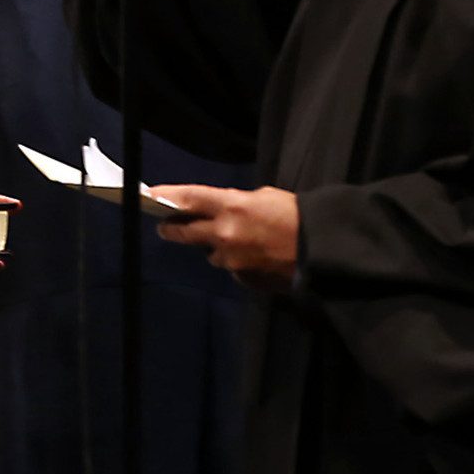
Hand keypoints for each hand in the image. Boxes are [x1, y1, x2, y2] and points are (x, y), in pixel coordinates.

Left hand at [153, 184, 299, 291]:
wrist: (321, 251)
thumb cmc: (297, 216)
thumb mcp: (265, 197)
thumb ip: (237, 203)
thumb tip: (223, 210)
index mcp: (232, 207)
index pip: (189, 199)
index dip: (168, 196)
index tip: (151, 196)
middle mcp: (224, 234)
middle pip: (184, 232)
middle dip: (172, 229)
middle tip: (166, 227)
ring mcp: (231, 259)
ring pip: (210, 252)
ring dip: (215, 246)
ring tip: (239, 240)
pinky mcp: (241, 277)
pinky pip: (230, 267)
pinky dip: (236, 260)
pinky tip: (256, 255)